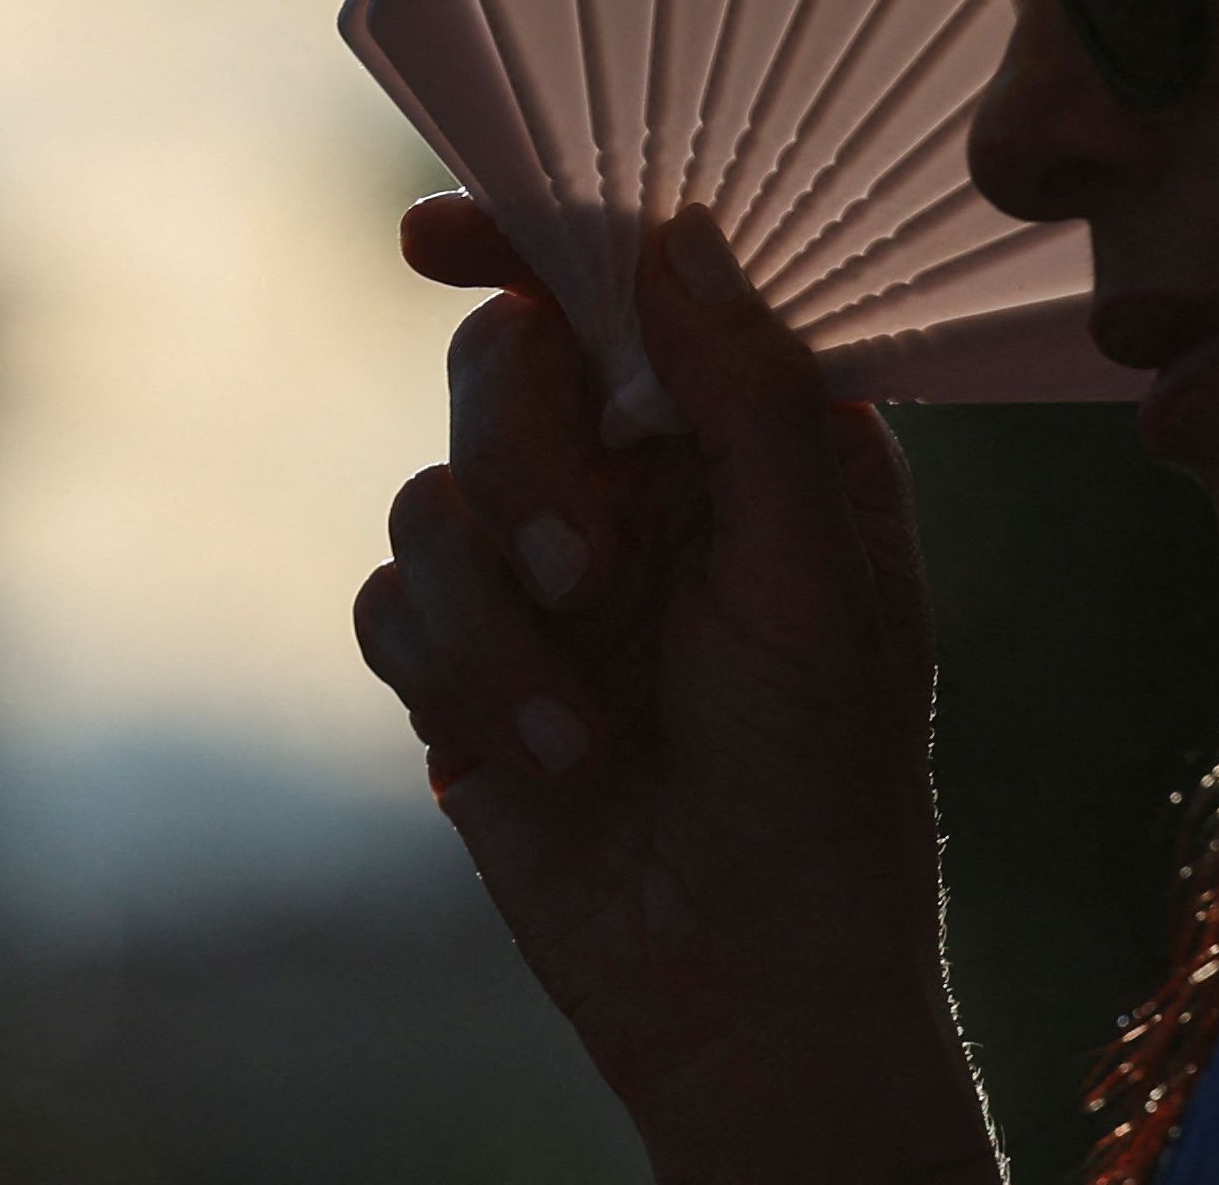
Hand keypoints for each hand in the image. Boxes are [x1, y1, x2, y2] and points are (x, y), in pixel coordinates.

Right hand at [358, 197, 995, 1184]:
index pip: (640, 283)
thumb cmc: (825, 783)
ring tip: (586, 726)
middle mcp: (645, 476)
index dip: (537, 236)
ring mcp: (547, 567)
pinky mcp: (465, 661)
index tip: (438, 238)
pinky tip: (541, 758)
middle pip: (508, 363)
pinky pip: (392, 603)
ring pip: (434, 488)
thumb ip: (751, 398)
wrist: (742, 984)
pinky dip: (459, 678)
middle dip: (527, 454)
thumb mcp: (817, 577)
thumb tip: (678, 234)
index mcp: (753, 430)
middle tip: (587, 564)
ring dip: (498, 615)